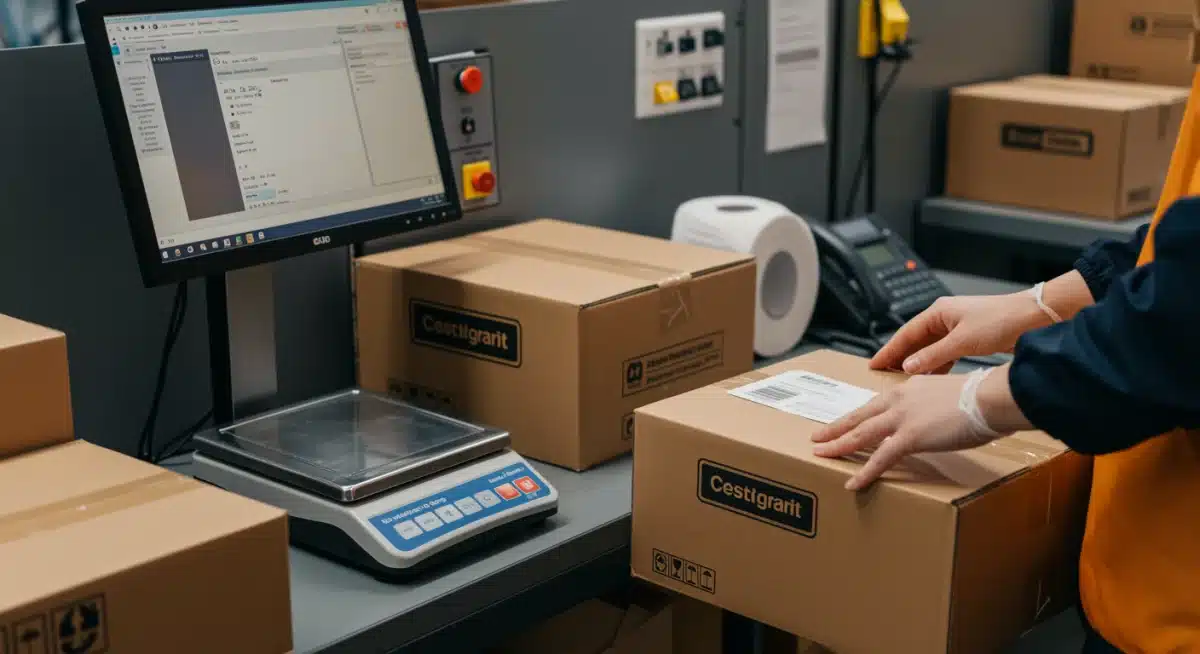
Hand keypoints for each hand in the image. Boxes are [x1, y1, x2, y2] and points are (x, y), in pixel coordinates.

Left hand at [811, 373, 1004, 490]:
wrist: (991, 397)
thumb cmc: (982, 398)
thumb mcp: (951, 395)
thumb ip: (936, 407)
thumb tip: (940, 418)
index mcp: (909, 388)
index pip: (875, 404)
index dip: (857, 415)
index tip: (844, 421)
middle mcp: (899, 399)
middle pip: (859, 416)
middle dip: (836, 428)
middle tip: (817, 437)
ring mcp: (902, 418)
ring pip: (860, 434)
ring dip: (838, 445)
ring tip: (820, 455)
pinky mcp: (910, 437)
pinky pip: (880, 458)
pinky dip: (864, 472)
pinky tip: (852, 483)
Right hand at [871, 293, 1048, 374]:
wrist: (1034, 317)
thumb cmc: (1001, 321)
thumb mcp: (962, 341)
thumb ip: (934, 355)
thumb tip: (910, 367)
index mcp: (938, 312)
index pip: (905, 334)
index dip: (888, 350)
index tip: (874, 364)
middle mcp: (945, 317)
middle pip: (915, 340)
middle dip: (899, 357)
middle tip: (883, 374)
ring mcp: (957, 327)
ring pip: (929, 347)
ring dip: (918, 363)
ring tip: (904, 379)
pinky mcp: (970, 338)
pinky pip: (944, 352)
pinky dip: (936, 365)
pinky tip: (933, 377)